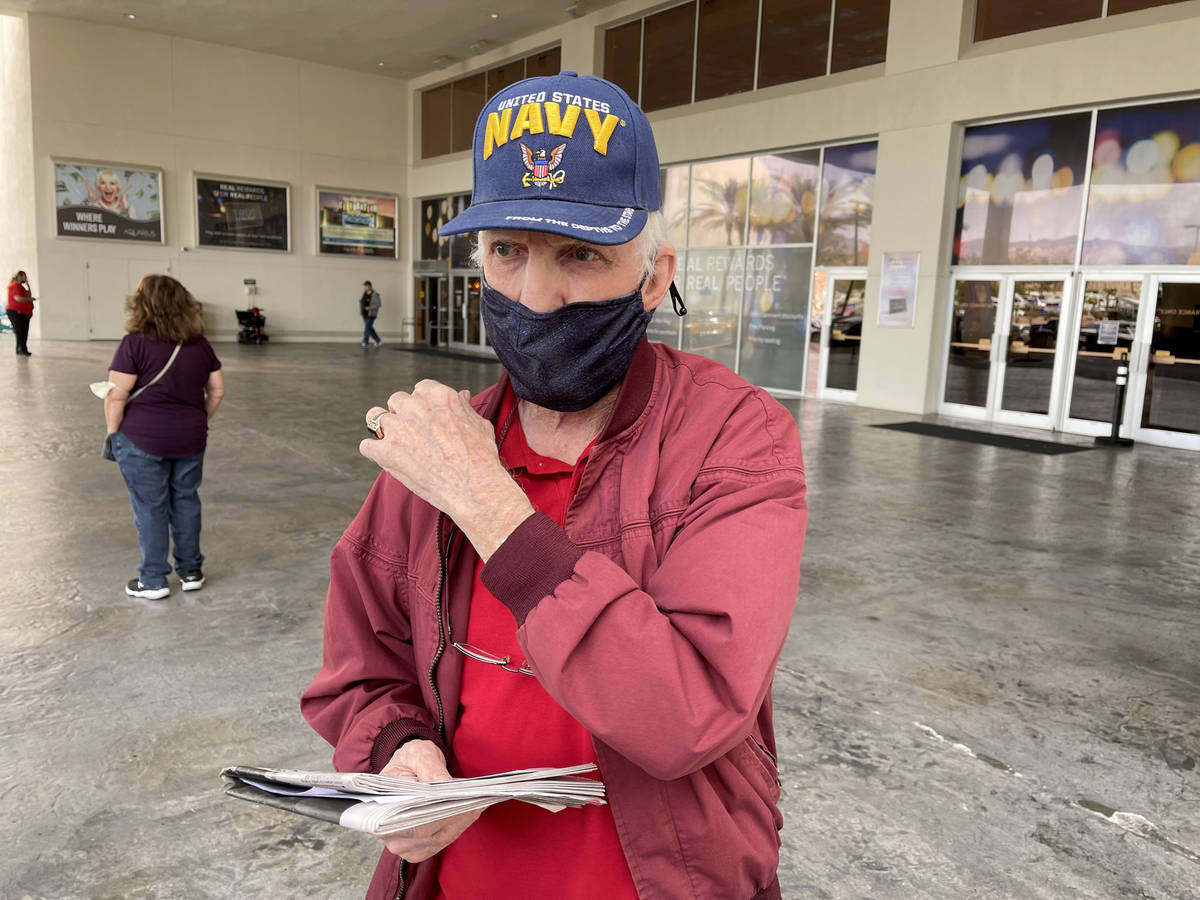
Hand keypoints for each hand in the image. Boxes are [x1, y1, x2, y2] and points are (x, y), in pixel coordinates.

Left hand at [360, 380, 533, 559]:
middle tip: (411, 431)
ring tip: (392, 441)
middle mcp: (415, 406)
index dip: (422, 403)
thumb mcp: (479, 424)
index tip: (425, 415)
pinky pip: (367, 445)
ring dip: (383, 428)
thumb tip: (462, 395)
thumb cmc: (481, 457)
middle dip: (402, 413)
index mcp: (438, 396)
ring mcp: (398, 428)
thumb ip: (464, 407)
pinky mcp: (386, 451)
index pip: (420, 388)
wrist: (474, 487)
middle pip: (397, 400)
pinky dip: (374, 451)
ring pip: (375, 416)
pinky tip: (385, 458)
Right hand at [375, 740, 480, 862]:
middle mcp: (387, 831)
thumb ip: (430, 768)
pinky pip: (441, 841)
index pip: (406, 820)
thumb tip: (445, 784)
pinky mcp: (419, 846)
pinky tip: (470, 812)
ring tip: (477, 803)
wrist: (410, 766)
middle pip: (424, 833)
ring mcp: (403, 842)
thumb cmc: (410, 759)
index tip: (458, 801)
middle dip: (452, 816)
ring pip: (436, 839)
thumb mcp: (418, 754)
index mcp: (380, 806)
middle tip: (475, 800)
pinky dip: (458, 827)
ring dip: (459, 822)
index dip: (433, 814)